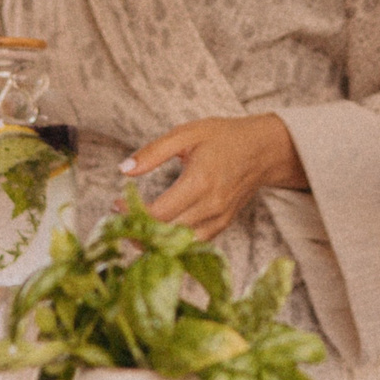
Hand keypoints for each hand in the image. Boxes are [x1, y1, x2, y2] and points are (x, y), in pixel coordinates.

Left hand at [123, 114, 305, 240]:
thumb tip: (124, 170)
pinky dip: (174, 242)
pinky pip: (194, 243)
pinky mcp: (223, 225)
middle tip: (121, 219)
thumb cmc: (224, 137)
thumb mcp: (186, 133)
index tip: (116, 205)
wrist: (264, 149)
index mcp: (200, 182)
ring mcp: (219, 219)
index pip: (158, 213)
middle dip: (139, 231)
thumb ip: (154, 152)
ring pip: (180, 245)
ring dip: (155, 241)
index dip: (132, 214)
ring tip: (136, 227)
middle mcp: (211, 206)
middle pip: (167, 235)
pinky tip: (158, 230)